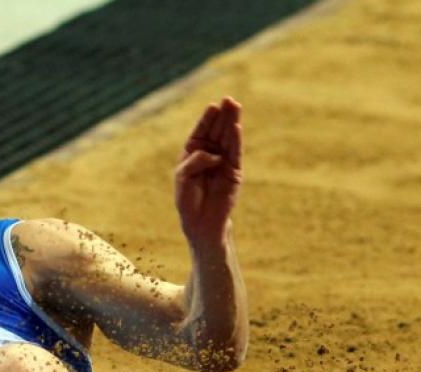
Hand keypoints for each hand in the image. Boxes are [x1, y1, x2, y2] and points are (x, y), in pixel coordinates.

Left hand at [175, 96, 241, 246]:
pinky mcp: (234, 173)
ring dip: (232, 123)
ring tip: (236, 107)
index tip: (213, 106)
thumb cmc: (188, 201)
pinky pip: (235, 154)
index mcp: (194, 154)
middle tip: (229, 99)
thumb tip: (214, 154)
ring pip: (228, 139)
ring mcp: (223, 162)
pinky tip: (237, 129)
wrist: (200, 223)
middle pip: (217, 131)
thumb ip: (195, 162)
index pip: (201, 132)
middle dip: (223, 115)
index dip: (207, 119)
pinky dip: (236, 141)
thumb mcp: (183, 178)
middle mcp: (210, 155)